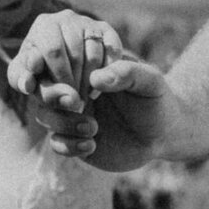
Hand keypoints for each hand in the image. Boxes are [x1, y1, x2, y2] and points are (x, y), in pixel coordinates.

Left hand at [7, 11, 122, 108]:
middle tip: (71, 101)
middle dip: (73, 83)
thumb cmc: (38, 73)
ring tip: (80, 96)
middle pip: (75, 55)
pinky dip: (107, 73)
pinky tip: (95, 86)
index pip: (54, 50)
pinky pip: (112, 52)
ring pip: (93, 57)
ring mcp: (87, 22)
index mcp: (43, 24)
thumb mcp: (28, 80)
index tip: (58, 91)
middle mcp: (66, 17)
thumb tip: (45, 89)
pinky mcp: (105, 30)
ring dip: (88, 82)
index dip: (58, 75)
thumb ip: (32, 87)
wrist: (59, 67)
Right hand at [33, 55, 173, 169]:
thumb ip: (128, 74)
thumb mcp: (150, 82)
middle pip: (43, 89)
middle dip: (52, 96)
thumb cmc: (157, 99)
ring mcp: (71, 116)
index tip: (57, 76)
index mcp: (86, 69)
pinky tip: (92, 145)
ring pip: (45, 116)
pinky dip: (69, 145)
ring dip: (64, 122)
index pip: (55, 62)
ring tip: (94, 128)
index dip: (45, 66)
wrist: (165, 133)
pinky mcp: (74, 140)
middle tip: (76, 102)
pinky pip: (57, 143)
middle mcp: (73, 90)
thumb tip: (97, 79)